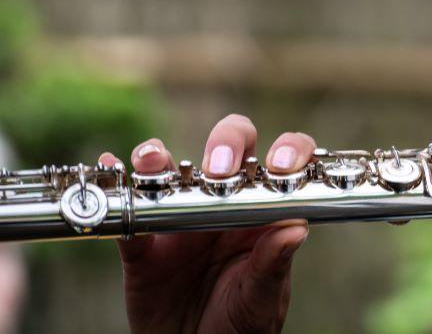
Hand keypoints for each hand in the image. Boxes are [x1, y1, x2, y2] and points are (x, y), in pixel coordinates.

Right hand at [99, 114, 316, 333]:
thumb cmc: (241, 326)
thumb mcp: (262, 300)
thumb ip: (274, 265)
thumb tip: (296, 229)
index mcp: (259, 214)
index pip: (279, 166)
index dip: (286, 151)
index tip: (280, 165)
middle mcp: (222, 204)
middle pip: (227, 148)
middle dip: (225, 143)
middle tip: (220, 170)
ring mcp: (180, 218)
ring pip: (170, 171)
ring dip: (159, 157)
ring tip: (153, 160)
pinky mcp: (142, 244)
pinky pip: (126, 211)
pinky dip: (115, 189)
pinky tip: (109, 168)